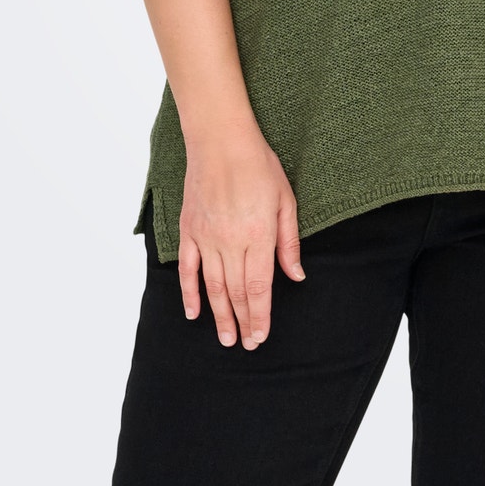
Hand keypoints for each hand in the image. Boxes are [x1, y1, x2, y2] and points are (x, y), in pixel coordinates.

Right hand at [177, 125, 305, 349]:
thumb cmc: (259, 166)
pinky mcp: (189, 231)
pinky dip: (189, 293)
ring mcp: (206, 237)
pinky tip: (194, 312)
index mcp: (258, 234)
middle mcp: (230, 241)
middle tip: (247, 345)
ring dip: (219, 316)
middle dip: (243, 322)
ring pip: (213, 287)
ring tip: (226, 338)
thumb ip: (289, 242)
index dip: (260, 316)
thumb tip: (296, 276)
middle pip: (236, 293)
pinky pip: (188, 270)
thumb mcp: (286, 200)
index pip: (258, 287)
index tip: (261, 336)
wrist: (220, 141)